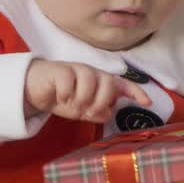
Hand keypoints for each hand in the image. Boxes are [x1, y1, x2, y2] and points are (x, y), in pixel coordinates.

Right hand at [24, 60, 150, 121]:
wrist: (36, 90)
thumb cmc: (64, 98)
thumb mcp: (83, 111)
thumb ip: (97, 112)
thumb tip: (107, 112)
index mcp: (100, 83)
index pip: (122, 85)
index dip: (136, 92)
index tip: (147, 103)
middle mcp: (92, 74)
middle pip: (108, 82)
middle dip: (101, 101)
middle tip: (88, 112)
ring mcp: (77, 69)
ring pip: (90, 81)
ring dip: (82, 99)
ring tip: (73, 106)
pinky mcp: (60, 70)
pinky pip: (69, 81)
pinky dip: (65, 94)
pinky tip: (59, 97)